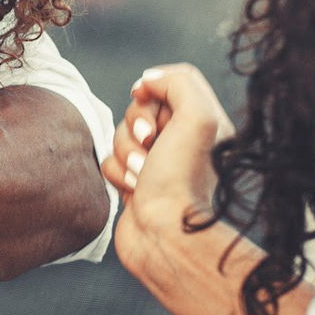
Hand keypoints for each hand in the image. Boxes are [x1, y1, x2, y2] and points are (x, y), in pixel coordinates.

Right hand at [103, 64, 235, 300]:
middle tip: (150, 144)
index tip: (149, 103)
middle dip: (136, 124)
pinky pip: (110, 160)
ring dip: (126, 152)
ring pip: (121, 133)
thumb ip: (179, 82)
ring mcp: (157, 162)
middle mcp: (182, 140)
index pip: (169, 83)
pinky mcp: (134, 182)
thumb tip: (148, 80)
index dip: (152, 90)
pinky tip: (134, 190)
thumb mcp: (197, 116)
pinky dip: (117, 173)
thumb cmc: (181, 179)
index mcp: (204, 122)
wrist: (163, 234)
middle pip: (140, 106)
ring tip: (142, 175)